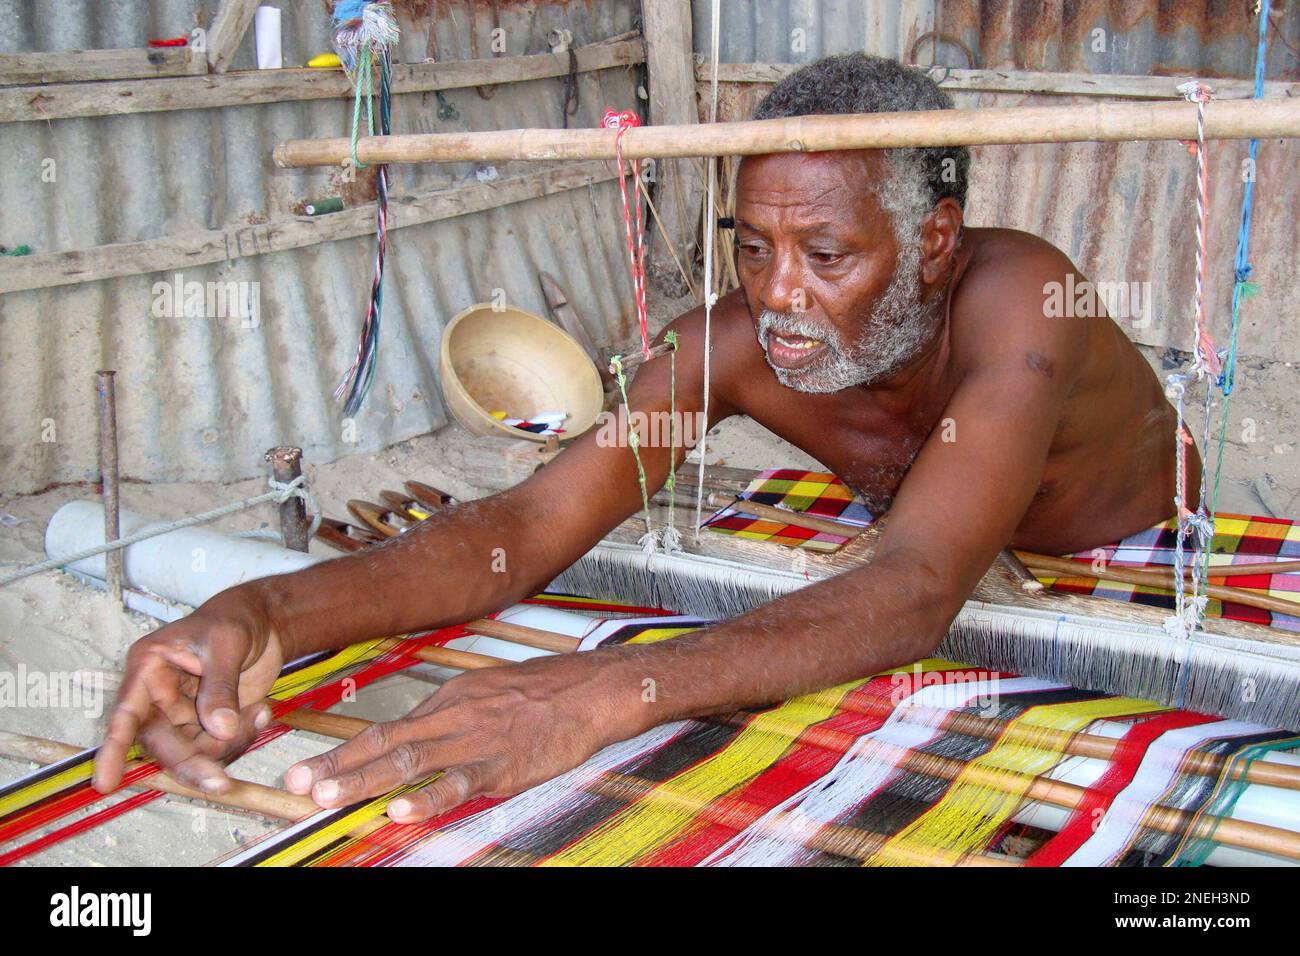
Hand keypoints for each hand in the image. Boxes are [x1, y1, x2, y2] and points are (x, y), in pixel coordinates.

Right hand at [93, 587, 285, 794]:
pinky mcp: (207, 723)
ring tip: (258, 712)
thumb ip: (220, 687)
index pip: (126, 714)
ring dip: (227, 746)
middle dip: (192, 763)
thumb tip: (219, 730)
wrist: (263, 622)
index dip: (114, 749)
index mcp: (148, 669)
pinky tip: (261, 711)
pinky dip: (242, 737)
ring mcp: (183, 713)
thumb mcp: (226, 645)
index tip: (105, 783)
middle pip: (163, 743)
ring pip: (193, 752)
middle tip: (220, 783)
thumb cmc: (233, 619)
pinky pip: (218, 747)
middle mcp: (158, 696)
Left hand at [284, 651, 635, 821]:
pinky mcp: (504, 764)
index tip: (307, 770)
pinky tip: (402, 810)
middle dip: (336, 767)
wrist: (592, 689)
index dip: (342, 752)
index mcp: (449, 701)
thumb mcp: (487, 692)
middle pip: (384, 744)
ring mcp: (476, 740)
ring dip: (364, 781)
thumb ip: (451, 718)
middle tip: (296, 785)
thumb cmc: (545, 692)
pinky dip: (428, 798)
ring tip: (328, 798)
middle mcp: (454, 717)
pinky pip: (460, 783)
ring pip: (410, 762)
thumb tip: (416, 741)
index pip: (384, 730)